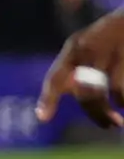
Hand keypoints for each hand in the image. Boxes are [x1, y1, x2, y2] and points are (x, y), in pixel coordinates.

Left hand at [38, 10, 123, 129]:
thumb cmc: (113, 33)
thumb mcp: (91, 43)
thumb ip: (79, 67)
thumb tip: (80, 98)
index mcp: (76, 46)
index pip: (57, 75)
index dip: (48, 97)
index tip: (42, 118)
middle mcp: (90, 49)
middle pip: (85, 91)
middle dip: (96, 114)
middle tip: (109, 125)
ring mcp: (112, 53)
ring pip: (106, 93)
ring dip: (110, 111)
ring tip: (118, 121)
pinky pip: (122, 91)